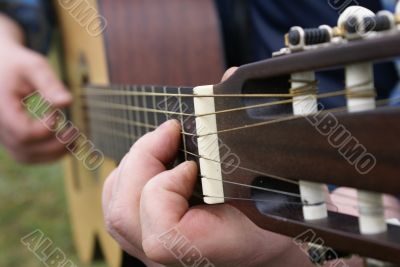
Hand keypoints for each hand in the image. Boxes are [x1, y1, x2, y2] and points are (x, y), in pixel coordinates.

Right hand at [0, 14, 71, 162]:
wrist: (0, 65)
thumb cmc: (18, 63)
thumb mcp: (33, 66)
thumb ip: (49, 83)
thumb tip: (68, 102)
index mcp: (1, 107)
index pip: (23, 133)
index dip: (45, 129)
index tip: (57, 113)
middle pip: (25, 150)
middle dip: (55, 145)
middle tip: (76, 131)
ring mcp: (3, 134)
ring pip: (26, 157)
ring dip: (53, 154)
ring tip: (75, 141)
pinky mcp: (11, 137)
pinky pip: (27, 154)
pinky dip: (47, 153)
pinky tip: (66, 143)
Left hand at [102, 120, 306, 266]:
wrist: (264, 251)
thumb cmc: (274, 219)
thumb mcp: (276, 177)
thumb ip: (251, 132)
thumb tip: (228, 77)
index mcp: (212, 249)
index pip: (163, 236)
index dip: (167, 190)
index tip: (193, 165)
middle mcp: (176, 259)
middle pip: (125, 214)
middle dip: (142, 160)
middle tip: (170, 132)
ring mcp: (155, 253)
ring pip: (115, 210)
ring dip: (133, 165)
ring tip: (161, 144)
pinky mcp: (147, 241)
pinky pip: (117, 209)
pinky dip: (126, 177)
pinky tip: (151, 162)